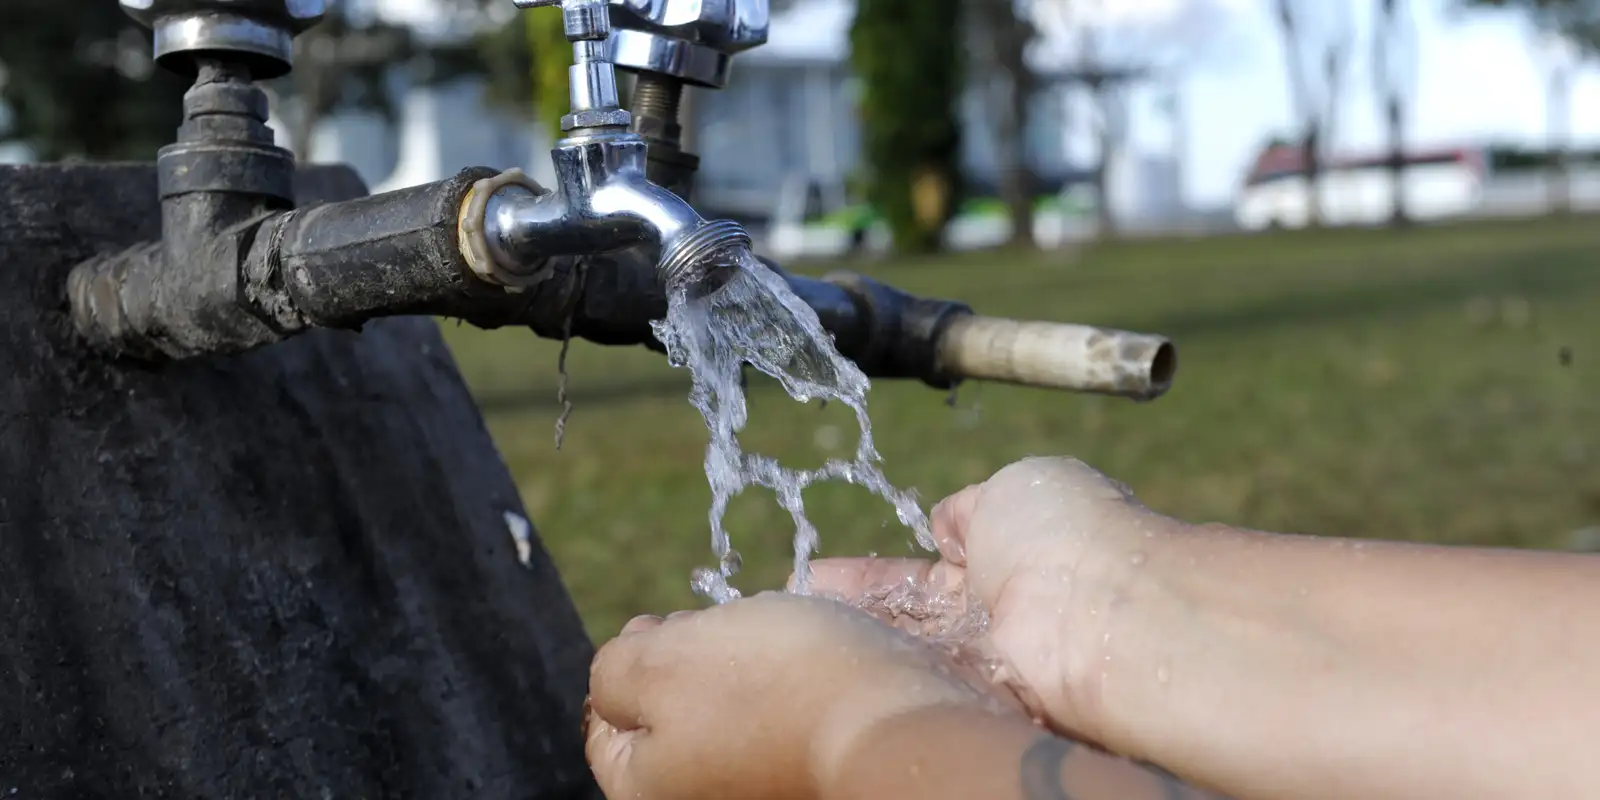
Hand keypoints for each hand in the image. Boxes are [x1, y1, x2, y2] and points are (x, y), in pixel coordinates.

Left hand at [584, 591, 1025, 799]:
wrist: (896, 722)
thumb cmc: (771, 688)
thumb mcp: (659, 661)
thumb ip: (612, 669)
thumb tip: (618, 673)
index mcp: (646, 789)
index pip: (605, 726)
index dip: (626, 661)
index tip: (659, 623)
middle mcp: (703, 798)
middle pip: (669, 718)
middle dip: (686, 659)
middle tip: (714, 624)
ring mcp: (759, 788)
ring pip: (728, 712)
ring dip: (740, 666)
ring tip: (768, 635)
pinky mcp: (809, 773)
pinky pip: (782, 719)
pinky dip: (787, 685)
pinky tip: (808, 658)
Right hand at [801, 456, 1182, 743]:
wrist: (1105, 612)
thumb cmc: (1068, 534)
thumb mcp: (1013, 488)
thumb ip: (970, 508)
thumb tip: (946, 521)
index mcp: (1006, 557)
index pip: (922, 573)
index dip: (870, 576)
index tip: (817, 575)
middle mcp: (993, 617)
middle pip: (905, 620)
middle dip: (848, 615)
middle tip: (790, 611)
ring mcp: (982, 662)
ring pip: (902, 652)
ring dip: (850, 642)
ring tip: (787, 633)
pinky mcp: (975, 701)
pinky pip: (912, 684)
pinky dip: (867, 673)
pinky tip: (816, 665)